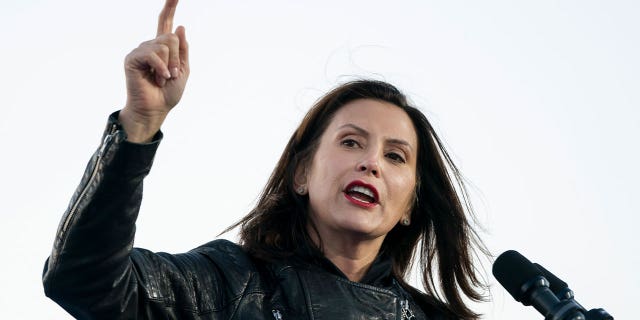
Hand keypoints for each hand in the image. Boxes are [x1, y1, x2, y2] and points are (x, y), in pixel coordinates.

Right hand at [119, 0, 188, 142]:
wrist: (156, 109)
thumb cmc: (168, 93)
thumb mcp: (183, 70)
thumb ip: (182, 49)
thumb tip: (179, 26)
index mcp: (163, 48)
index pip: (165, 22)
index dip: (169, 7)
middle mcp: (150, 45)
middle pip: (171, 36)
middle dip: (177, 58)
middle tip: (172, 75)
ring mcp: (140, 50)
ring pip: (164, 45)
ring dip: (169, 65)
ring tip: (164, 78)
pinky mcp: (132, 58)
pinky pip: (152, 54)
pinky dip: (160, 67)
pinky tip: (159, 77)